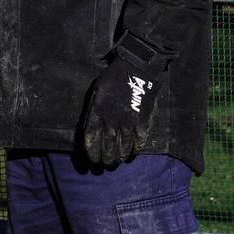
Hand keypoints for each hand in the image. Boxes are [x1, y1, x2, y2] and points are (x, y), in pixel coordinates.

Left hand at [82, 36, 161, 166]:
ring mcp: (129, 120)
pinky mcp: (143, 120)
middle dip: (105, 156)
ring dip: (119, 155)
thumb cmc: (114, 77)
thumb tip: (89, 126)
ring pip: (123, 144)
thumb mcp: (97, 90)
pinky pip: (140, 139)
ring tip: (116, 162)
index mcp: (99, 110)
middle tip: (104, 165)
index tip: (91, 157)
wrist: (137, 68)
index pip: (92, 134)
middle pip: (107, 143)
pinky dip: (136, 148)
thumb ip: (94, 108)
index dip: (91, 148)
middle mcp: (112, 118)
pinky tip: (132, 154)